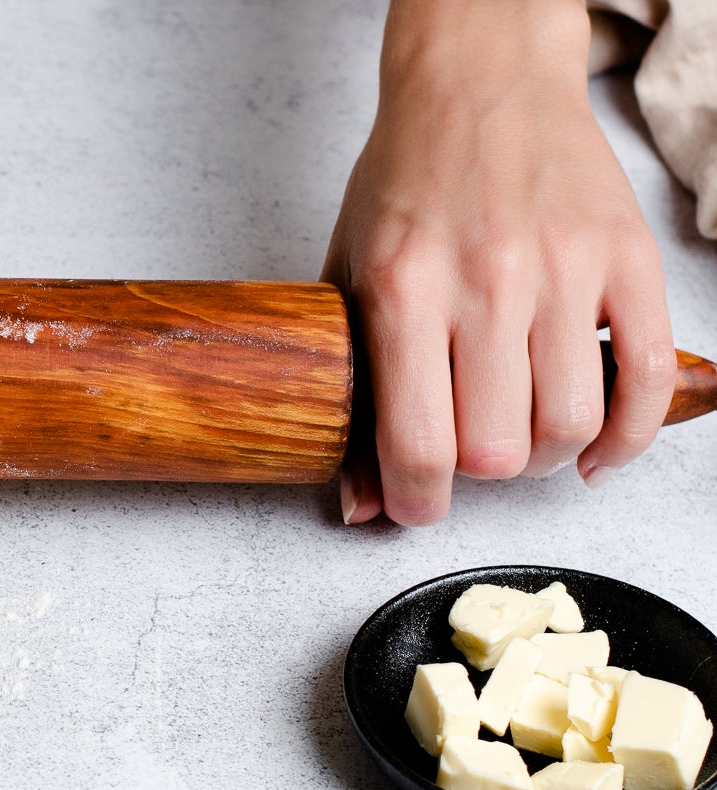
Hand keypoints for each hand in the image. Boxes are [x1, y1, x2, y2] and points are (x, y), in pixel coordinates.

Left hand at [323, 0, 673, 524]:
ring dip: (543, 456)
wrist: (480, 83)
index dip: (415, 500)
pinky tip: (594, 447)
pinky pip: (643, 377)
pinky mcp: (626, 258)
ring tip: (518, 433)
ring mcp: (564, 269)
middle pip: (497, 449)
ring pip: (568, 426)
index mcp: (404, 288)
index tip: (413, 504)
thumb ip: (350, 391)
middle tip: (461, 452)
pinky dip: (624, 436)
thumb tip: (356, 505)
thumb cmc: (407, 180)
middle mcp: (486, 282)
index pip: (420, 442)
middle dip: (474, 475)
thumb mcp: (348, 276)